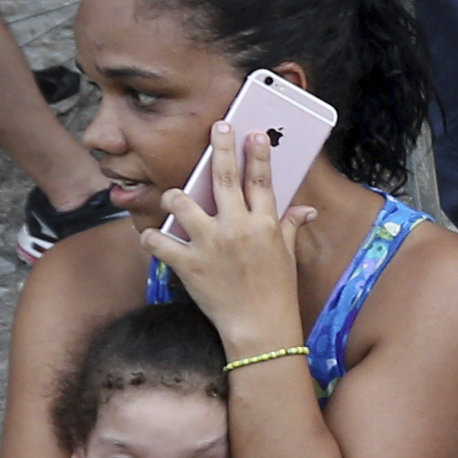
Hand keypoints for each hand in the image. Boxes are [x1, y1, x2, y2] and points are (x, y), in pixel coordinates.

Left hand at [151, 115, 314, 349]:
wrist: (260, 330)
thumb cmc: (277, 293)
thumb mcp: (288, 257)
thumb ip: (291, 227)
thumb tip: (306, 209)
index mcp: (264, 224)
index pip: (261, 179)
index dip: (257, 153)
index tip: (252, 132)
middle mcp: (237, 228)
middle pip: (223, 178)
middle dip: (220, 147)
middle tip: (217, 127)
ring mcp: (210, 244)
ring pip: (182, 202)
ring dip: (174, 195)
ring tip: (172, 196)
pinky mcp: (188, 265)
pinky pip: (159, 242)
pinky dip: (151, 238)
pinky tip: (151, 237)